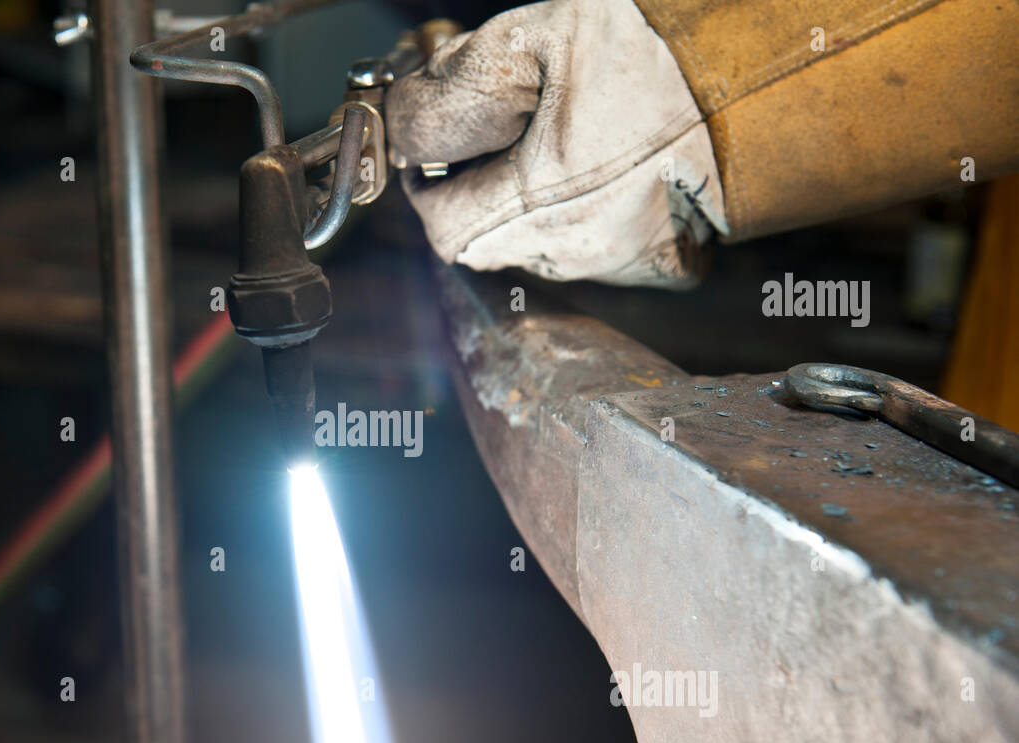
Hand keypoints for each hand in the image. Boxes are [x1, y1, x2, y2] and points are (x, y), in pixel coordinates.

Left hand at [386, 0, 726, 287]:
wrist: (776, 61)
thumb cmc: (665, 43)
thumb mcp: (538, 37)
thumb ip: (457, 88)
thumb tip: (409, 125)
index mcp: (544, 198)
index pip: (445, 231)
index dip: (428, 190)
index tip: (433, 157)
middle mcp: (581, 246)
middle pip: (488, 247)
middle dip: (475, 195)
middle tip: (495, 137)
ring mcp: (624, 261)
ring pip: (538, 251)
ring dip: (525, 207)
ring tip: (557, 140)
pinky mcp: (664, 263)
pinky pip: (596, 254)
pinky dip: (581, 218)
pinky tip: (602, 169)